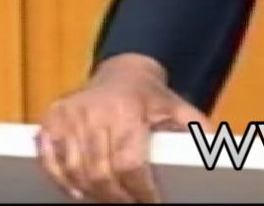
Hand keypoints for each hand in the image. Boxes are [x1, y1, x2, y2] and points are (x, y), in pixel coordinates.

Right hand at [35, 54, 207, 203]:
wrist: (122, 71)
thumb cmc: (150, 96)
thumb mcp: (177, 108)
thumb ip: (195, 129)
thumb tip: (213, 150)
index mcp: (127, 109)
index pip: (129, 163)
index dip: (139, 190)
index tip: (150, 203)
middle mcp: (94, 111)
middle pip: (101, 172)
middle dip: (117, 198)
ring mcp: (68, 116)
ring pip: (76, 171)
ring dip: (92, 194)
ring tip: (109, 201)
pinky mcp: (51, 121)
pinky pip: (51, 160)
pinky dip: (62, 181)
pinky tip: (79, 192)